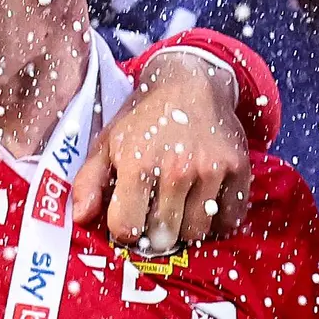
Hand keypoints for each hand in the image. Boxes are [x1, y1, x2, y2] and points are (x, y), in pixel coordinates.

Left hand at [74, 46, 255, 258]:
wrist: (190, 82)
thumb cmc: (143, 118)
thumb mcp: (107, 142)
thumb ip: (88, 182)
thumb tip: (79, 218)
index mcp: (138, 163)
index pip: (127, 229)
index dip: (124, 228)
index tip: (129, 217)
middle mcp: (176, 169)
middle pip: (163, 236)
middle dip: (154, 230)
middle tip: (154, 211)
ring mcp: (211, 170)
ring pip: (196, 232)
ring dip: (186, 226)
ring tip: (179, 204)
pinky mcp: (238, 170)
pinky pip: (229, 221)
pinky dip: (217, 220)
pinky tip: (204, 201)